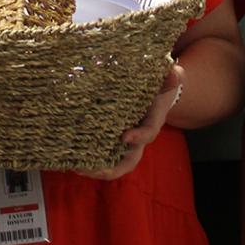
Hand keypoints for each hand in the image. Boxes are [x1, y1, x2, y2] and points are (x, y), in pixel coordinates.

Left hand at [76, 61, 183, 181]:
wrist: (155, 93)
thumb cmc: (159, 85)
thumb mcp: (168, 78)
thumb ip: (171, 77)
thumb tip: (173, 74)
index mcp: (152, 122)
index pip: (148, 133)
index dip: (139, 137)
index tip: (125, 137)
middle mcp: (138, 137)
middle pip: (128, 161)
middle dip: (111, 169)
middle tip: (91, 170)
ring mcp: (124, 141)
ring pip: (113, 164)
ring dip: (95, 169)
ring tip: (75, 168)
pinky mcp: (110, 138)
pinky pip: (101, 154)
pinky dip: (88, 160)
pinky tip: (71, 159)